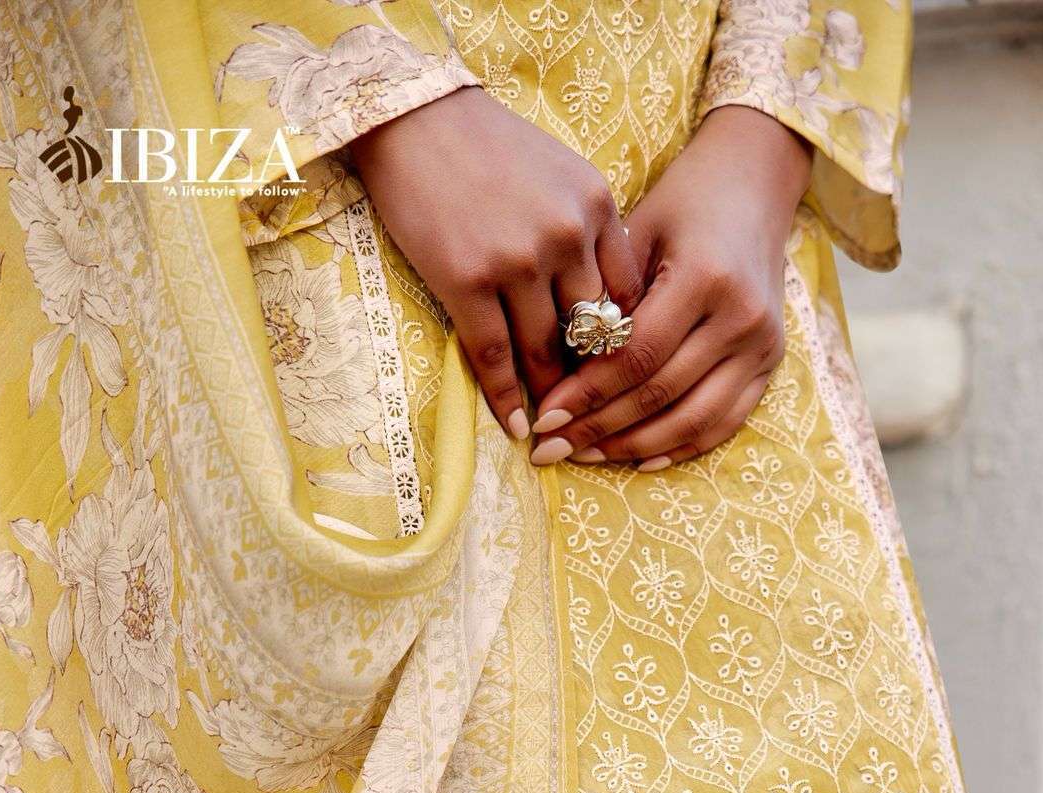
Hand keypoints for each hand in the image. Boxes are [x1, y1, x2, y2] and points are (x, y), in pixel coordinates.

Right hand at [351, 87, 643, 438]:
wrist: (414, 115)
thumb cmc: (489, 147)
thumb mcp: (562, 173)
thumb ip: (590, 232)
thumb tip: (605, 310)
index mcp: (597, 206)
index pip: (628, 298)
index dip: (624, 348)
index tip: (617, 380)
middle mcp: (566, 235)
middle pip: (593, 333)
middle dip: (593, 381)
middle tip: (592, 417)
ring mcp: (517, 259)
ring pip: (546, 352)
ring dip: (551, 397)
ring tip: (554, 428)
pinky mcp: (467, 279)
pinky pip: (494, 356)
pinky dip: (506, 398)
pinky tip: (515, 425)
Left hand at [528, 106, 812, 468]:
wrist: (754, 185)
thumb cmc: (682, 204)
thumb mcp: (636, 233)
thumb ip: (607, 301)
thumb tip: (560, 372)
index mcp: (705, 277)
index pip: (637, 356)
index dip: (588, 394)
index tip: (544, 417)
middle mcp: (741, 317)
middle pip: (660, 393)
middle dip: (599, 428)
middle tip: (550, 449)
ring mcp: (762, 345)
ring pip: (693, 419)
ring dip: (634, 446)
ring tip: (586, 456)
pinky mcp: (770, 363)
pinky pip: (724, 423)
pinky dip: (680, 447)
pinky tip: (639, 460)